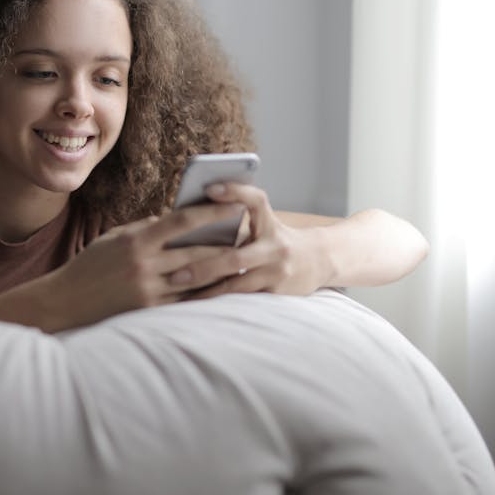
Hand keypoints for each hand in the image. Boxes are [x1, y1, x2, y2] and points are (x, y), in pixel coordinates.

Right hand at [47, 201, 259, 327]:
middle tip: (249, 236)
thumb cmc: (91, 265)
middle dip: (226, 244)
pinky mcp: (150, 313)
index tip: (235, 205)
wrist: (64, 302)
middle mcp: (145, 266)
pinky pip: (185, 303)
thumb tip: (180, 220)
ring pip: (197, 280)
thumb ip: (148, 229)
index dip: (212, 212)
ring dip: (222, 272)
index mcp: (137, 241)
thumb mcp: (116, 238)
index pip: (182, 221)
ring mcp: (149, 292)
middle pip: (198, 252)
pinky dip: (204, 295)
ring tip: (242, 262)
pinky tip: (220, 289)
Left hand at [178, 183, 329, 299]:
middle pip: (234, 257)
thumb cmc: (277, 238)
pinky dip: (219, 302)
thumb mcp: (264, 223)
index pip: (255, 200)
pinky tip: (198, 306)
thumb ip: (237, 218)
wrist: (319, 261)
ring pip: (236, 285)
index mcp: (269, 223)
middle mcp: (276, 247)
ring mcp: (278, 273)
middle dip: (202, 268)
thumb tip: (194, 211)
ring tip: (181, 296)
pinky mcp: (277, 294)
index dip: (234, 191)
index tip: (209, 188)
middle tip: (175, 275)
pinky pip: (242, 301)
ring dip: (206, 292)